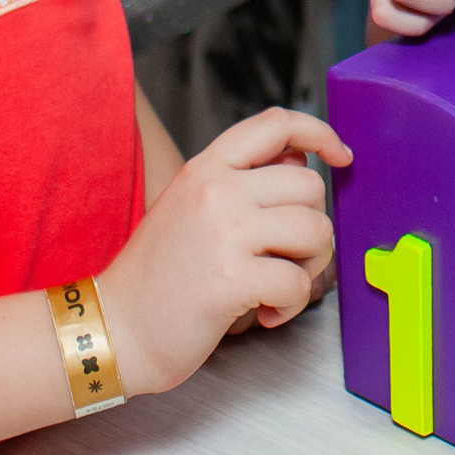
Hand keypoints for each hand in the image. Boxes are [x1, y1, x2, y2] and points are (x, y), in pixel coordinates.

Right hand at [98, 108, 351, 396]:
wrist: (113, 329)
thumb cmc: (157, 277)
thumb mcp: (191, 205)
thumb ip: (242, 180)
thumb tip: (301, 163)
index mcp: (206, 168)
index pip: (276, 124)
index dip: (319, 133)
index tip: (340, 156)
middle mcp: (216, 190)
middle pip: (310, 186)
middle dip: (312, 229)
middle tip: (288, 260)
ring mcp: (224, 232)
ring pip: (316, 231)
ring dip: (309, 267)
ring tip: (276, 286)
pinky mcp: (232, 279)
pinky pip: (298, 283)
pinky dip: (290, 306)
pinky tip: (264, 313)